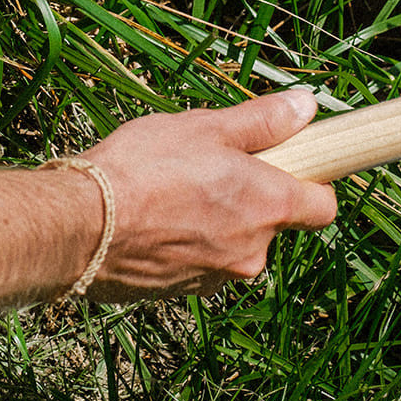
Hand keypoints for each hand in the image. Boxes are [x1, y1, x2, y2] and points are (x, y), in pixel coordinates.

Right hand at [80, 90, 337, 300]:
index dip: (314, 184)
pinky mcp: (183, 293)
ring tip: (171, 191)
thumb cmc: (144, 169)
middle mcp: (253, 252)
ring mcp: (218, 278)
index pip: (323, 207)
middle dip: (250, 198)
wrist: (76, 228)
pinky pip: (200, 262)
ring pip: (234, 242)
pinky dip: (187, 242)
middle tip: (209, 168)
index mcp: (270, 207)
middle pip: (272, 223)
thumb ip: (264, 120)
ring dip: (216, 220)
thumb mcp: (207, 128)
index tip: (293, 167)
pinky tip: (153, 219)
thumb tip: (306, 106)